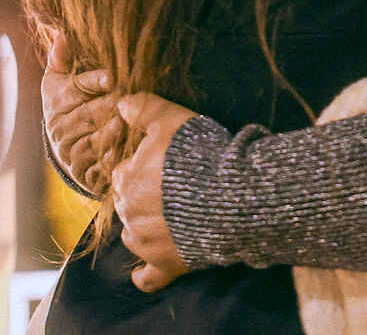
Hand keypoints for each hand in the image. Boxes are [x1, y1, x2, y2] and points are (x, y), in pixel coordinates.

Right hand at [41, 32, 119, 195]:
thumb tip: (63, 34)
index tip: (112, 76)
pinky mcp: (84, 172)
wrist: (68, 143)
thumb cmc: (71, 103)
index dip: (95, 81)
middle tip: (131, 97)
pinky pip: (97, 166)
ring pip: (94, 140)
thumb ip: (62, 58)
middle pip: (90, 113)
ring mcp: (72, 151)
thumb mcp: (61, 80)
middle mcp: (62, 128)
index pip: (77, 88)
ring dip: (113, 132)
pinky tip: (124, 150)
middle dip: (112, 105)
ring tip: (130, 122)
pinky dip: (111, 158)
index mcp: (58, 101)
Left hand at [113, 93, 197, 291]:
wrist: (233, 197)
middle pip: (128, 202)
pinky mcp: (166, 264)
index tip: (162, 161)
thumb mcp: (174, 119)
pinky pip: (147, 276)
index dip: (143, 164)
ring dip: (145, 226)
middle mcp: (129, 213)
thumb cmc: (202, 155)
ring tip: (170, 215)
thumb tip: (121, 103)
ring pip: (134, 234)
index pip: (125, 171)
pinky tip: (148, 267)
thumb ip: (145, 108)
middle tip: (170, 185)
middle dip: (144, 194)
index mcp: (128, 179)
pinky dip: (146, 273)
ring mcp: (146, 242)